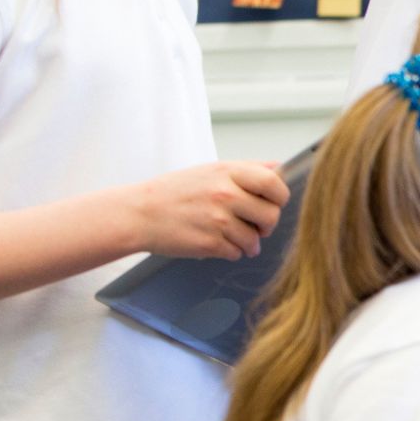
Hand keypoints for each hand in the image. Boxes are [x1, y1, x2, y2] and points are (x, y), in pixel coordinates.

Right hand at [132, 161, 287, 258]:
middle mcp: (226, 194)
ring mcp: (218, 220)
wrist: (139, 214)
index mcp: (228, 172)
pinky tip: (217, 242)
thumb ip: (247, 169)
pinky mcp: (209, 243)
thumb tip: (279, 167)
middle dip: (267, 224)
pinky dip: (231, 251)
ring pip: (255, 239)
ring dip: (249, 242)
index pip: (274, 183)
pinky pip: (237, 253)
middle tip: (256, 225)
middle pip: (271, 215)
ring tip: (234, 235)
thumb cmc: (175, 191)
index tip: (274, 202)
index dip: (280, 196)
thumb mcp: (211, 170)